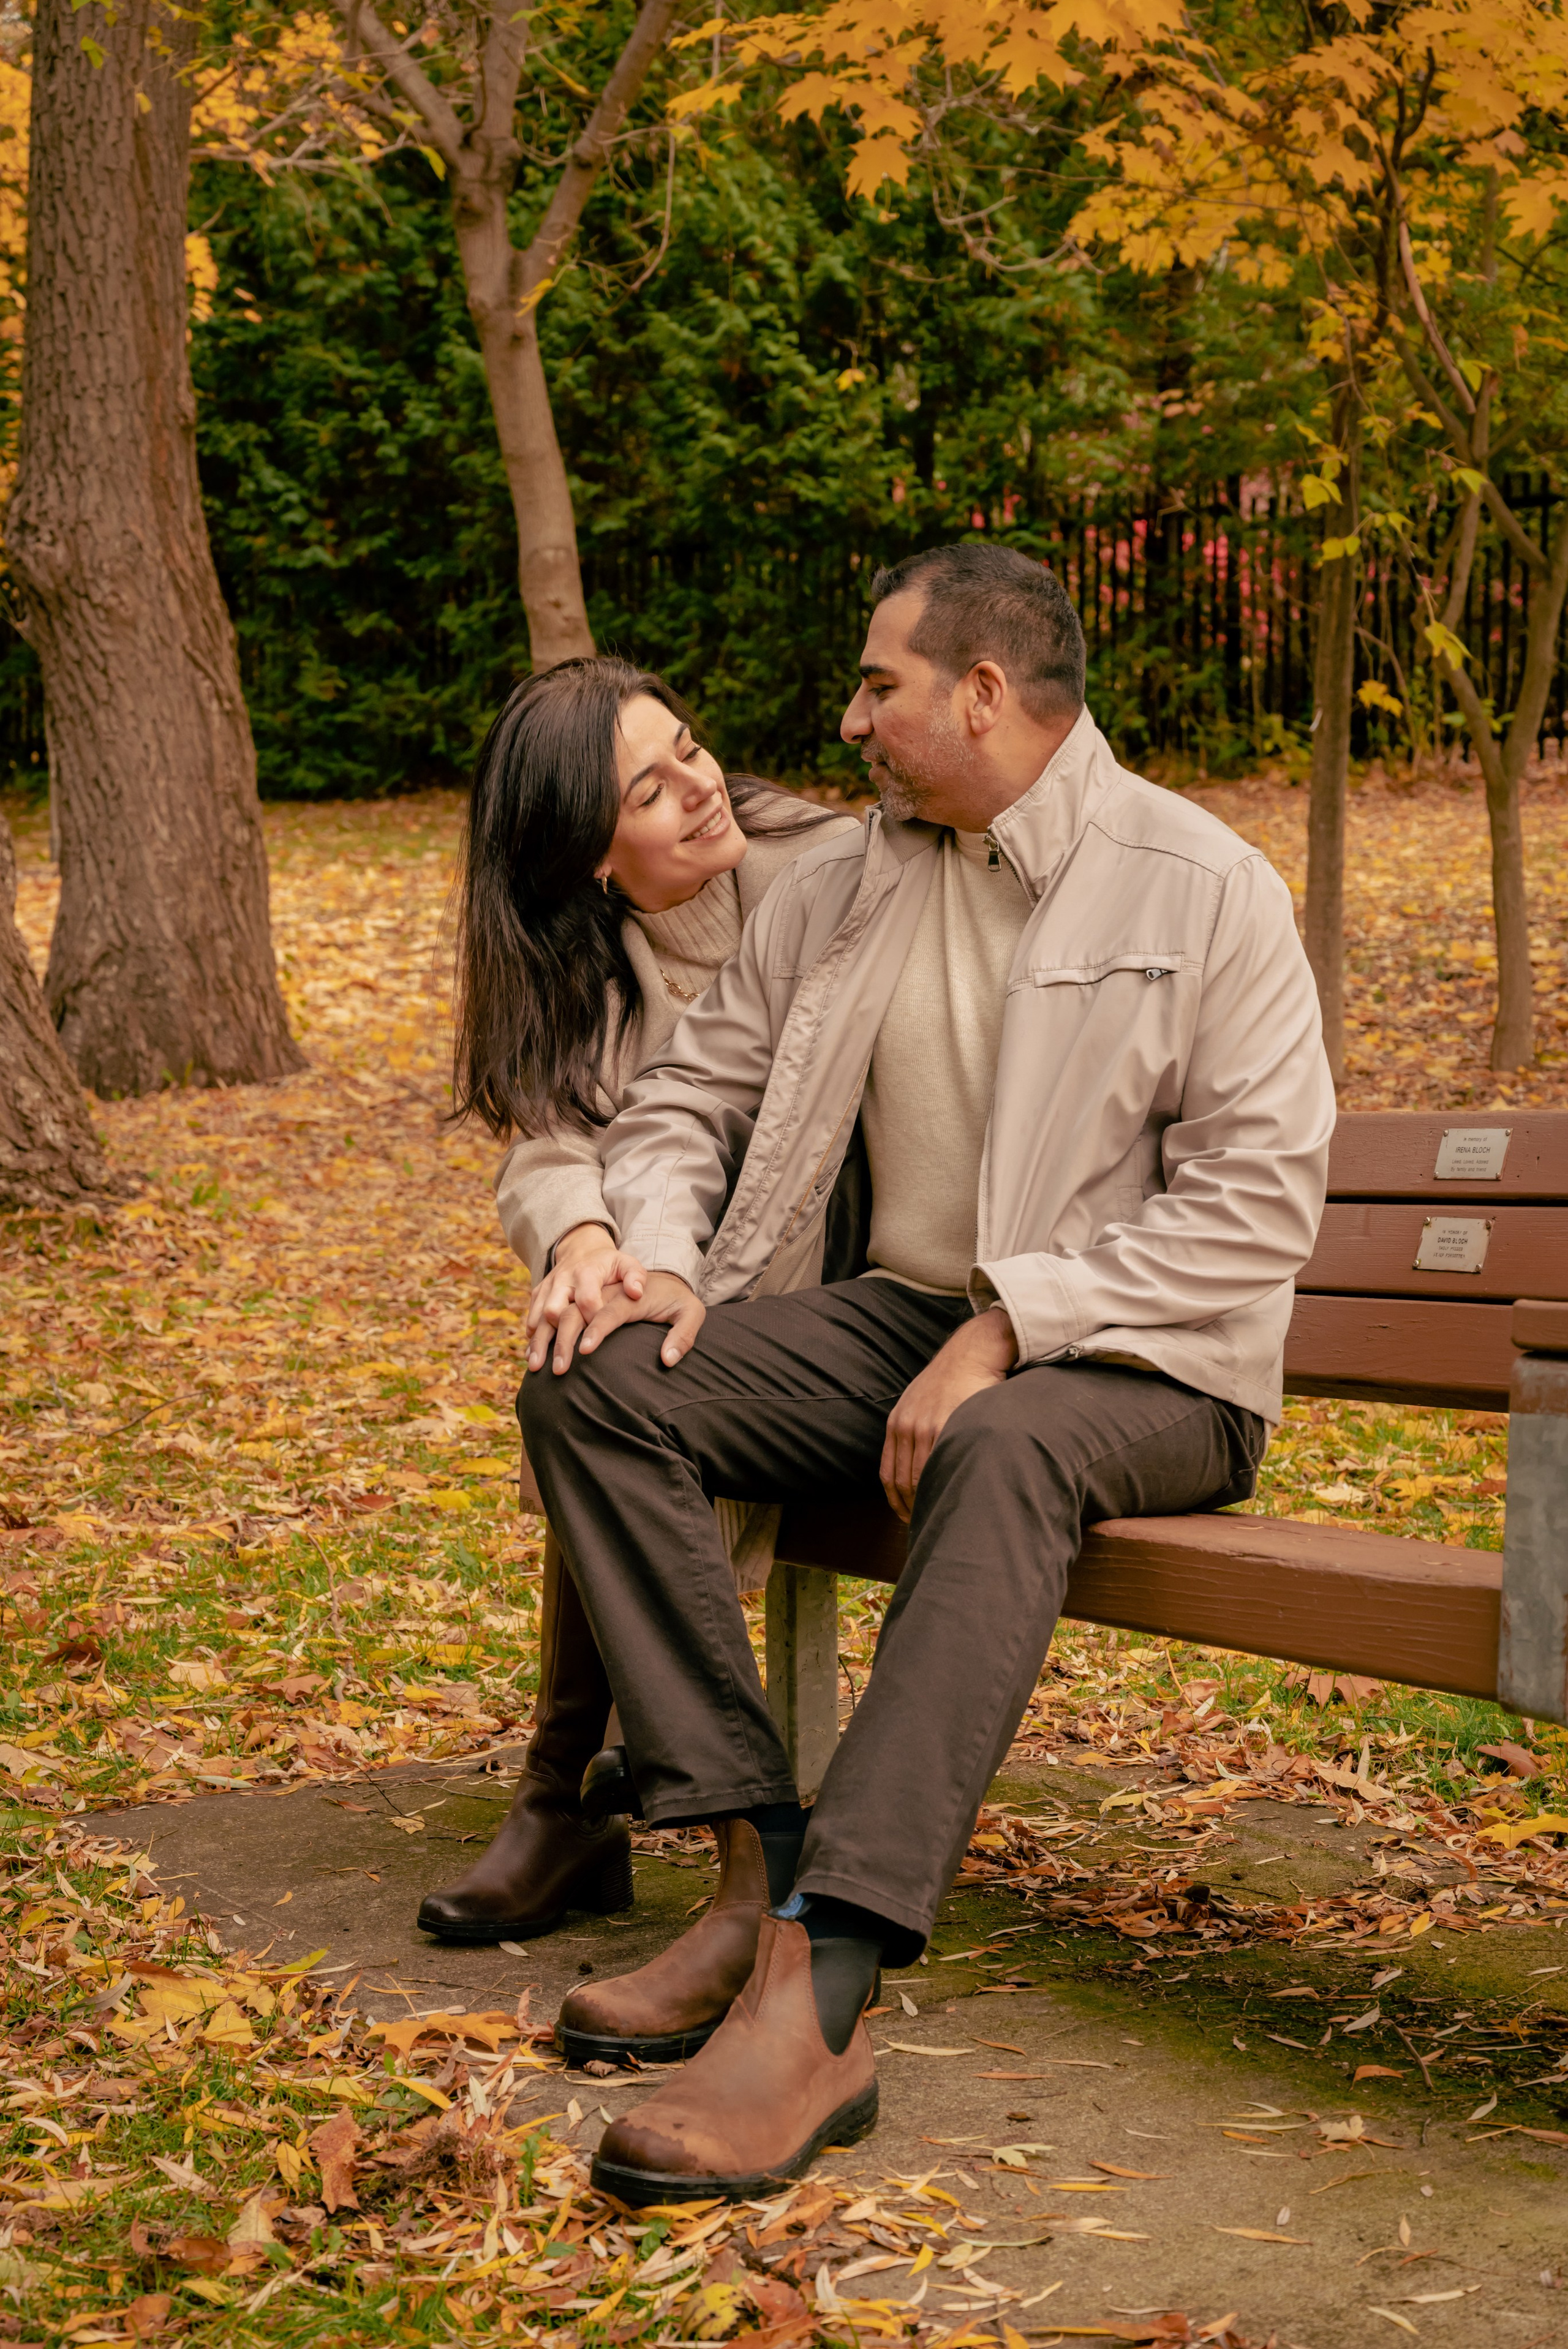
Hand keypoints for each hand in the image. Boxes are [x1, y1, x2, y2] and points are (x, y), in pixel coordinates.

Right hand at [526, 1225, 647, 1374]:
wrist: (582, 1248)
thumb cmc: (610, 1264)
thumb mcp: (626, 1263)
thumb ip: (635, 1276)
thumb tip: (636, 1293)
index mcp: (586, 1273)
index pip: (587, 1300)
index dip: (590, 1322)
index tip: (593, 1345)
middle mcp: (563, 1280)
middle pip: (555, 1310)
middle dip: (558, 1340)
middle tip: (561, 1368)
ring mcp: (548, 1287)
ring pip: (538, 1316)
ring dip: (538, 1343)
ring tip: (538, 1368)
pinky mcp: (538, 1293)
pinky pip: (531, 1316)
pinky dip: (532, 1337)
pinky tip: (533, 1357)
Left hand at [879, 1307, 1017, 1522]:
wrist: (972, 1353)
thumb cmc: (951, 1380)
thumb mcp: (919, 1403)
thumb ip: (914, 1431)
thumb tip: (917, 1466)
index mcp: (897, 1424)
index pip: (889, 1477)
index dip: (898, 1504)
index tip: (910, 1519)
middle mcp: (907, 1427)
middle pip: (904, 1483)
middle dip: (914, 1509)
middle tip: (929, 1527)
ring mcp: (927, 1426)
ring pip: (923, 1478)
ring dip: (931, 1501)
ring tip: (944, 1517)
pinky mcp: (948, 1424)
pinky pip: (942, 1463)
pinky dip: (946, 1484)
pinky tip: (956, 1495)